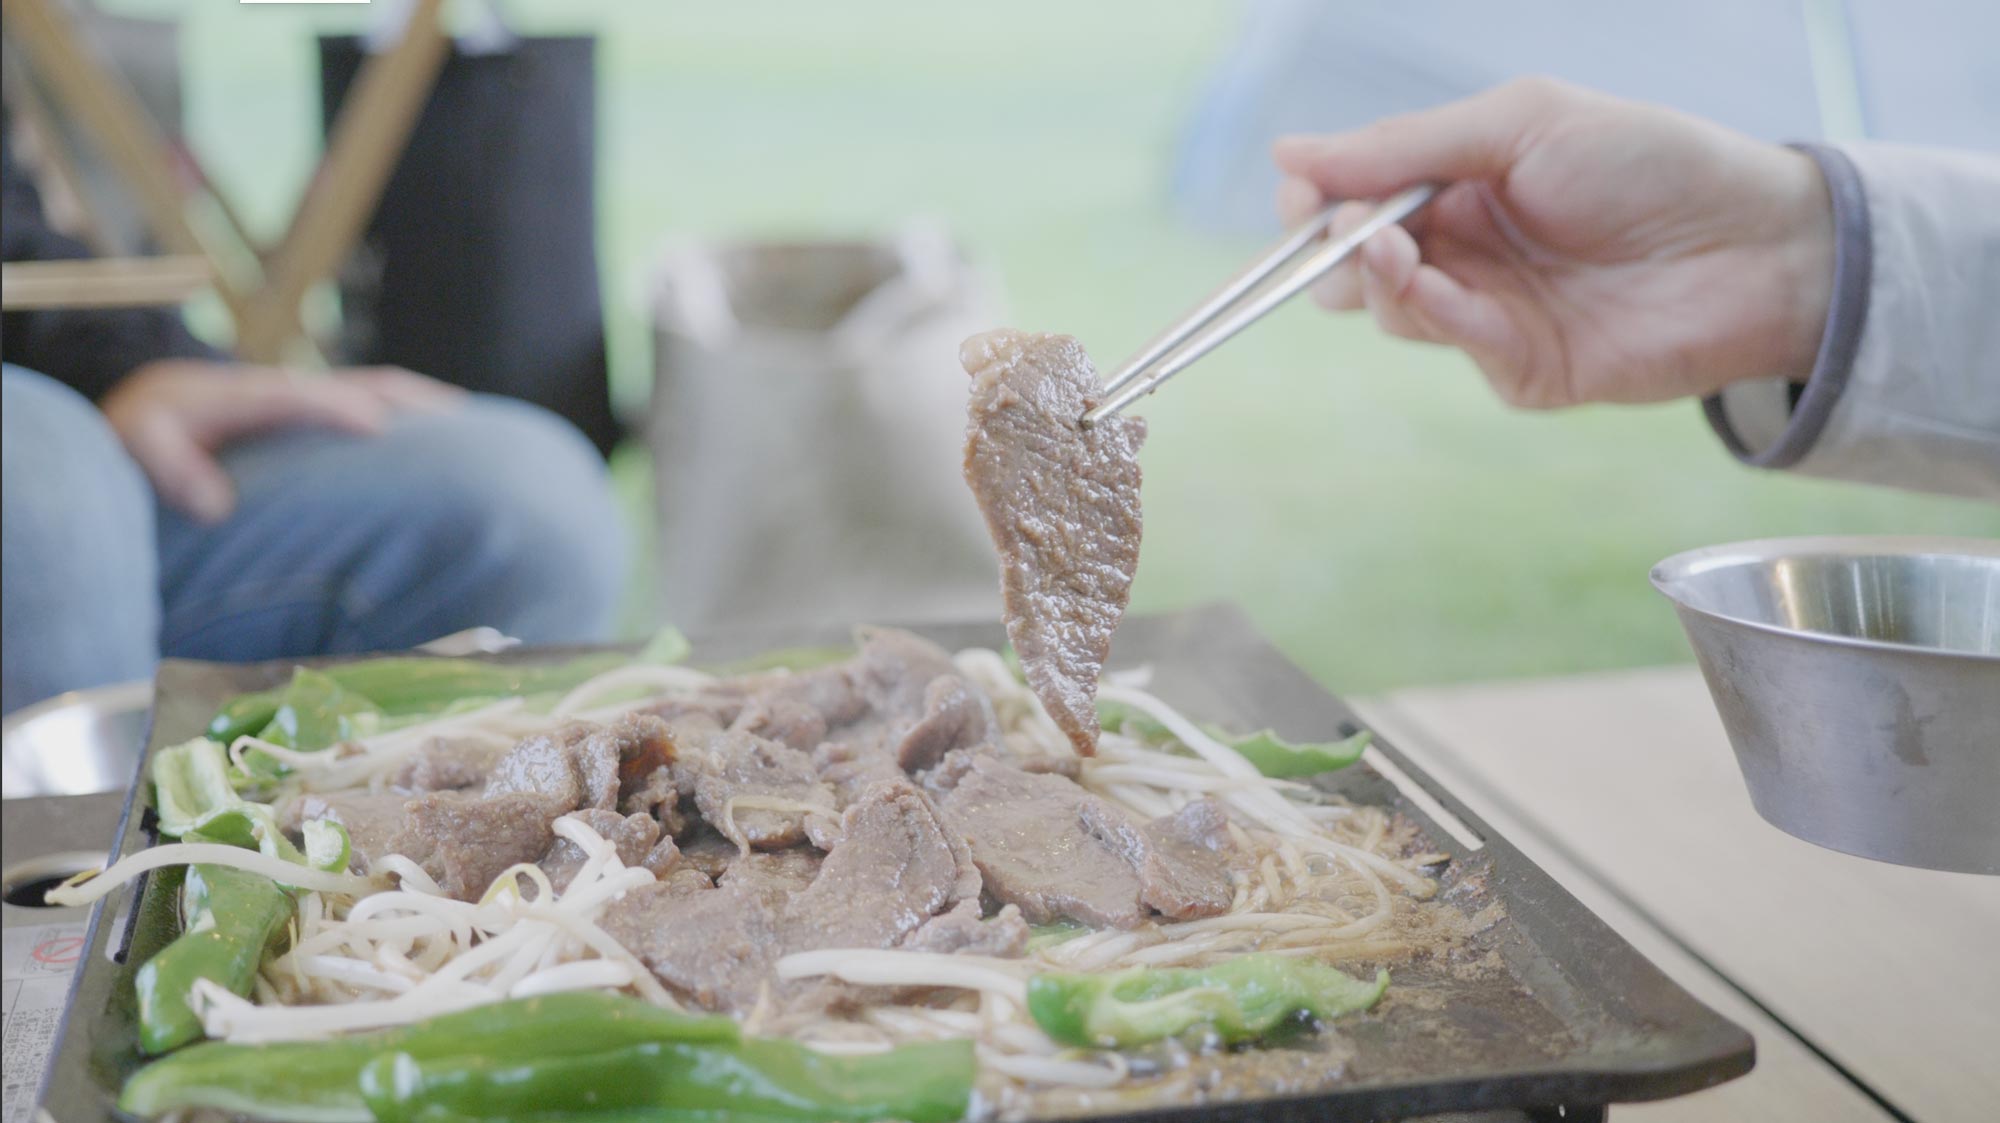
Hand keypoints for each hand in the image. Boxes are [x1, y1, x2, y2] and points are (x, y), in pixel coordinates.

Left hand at [100, 361, 463, 521]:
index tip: (376, 426)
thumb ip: (169, 468)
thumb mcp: (139, 444)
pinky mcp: (318, 415)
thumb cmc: (140, 436)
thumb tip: (215, 506)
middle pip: (363, 385)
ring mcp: (308, 400)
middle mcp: (287, 391)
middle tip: (464, 427)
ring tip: (477, 436)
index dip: (335, 406)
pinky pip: (375, 408)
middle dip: (411, 403)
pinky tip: (446, 446)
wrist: (144, 411)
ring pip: (379, 393)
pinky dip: (414, 421)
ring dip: (426, 411)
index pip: (297, 396)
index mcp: (242, 397)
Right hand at [1274, 78, 1835, 408]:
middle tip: (1350, 230)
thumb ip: (1405, 144)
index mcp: (1460, 185)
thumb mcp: (1520, 123)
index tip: (1303, 200)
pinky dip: (1432, 312)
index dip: (1317, 203)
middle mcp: (1466, 251)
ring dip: (1377, 278)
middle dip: (1333, 249)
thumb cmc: (1650, 165)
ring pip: (1391, 310)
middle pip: (1353, 266)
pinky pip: (1453, 343)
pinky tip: (1432, 283)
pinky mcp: (1520, 369)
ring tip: (1390, 248)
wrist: (1755, 245)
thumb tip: (1286, 156)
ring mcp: (1490, 313)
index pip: (1354, 200)